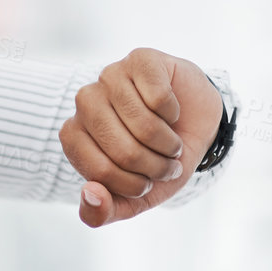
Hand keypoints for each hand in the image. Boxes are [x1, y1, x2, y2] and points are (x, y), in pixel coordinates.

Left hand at [59, 47, 223, 227]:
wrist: (197, 127)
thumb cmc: (158, 159)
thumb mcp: (134, 197)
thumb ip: (103, 211)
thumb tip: (91, 193)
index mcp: (75, 135)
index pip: (98, 172)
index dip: (131, 185)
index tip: (145, 183)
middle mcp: (85, 102)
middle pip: (121, 150)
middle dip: (153, 166)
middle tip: (166, 164)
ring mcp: (111, 76)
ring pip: (143, 124)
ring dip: (168, 143)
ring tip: (171, 142)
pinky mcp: (140, 59)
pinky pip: (159, 97)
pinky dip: (174, 113)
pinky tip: (172, 110)